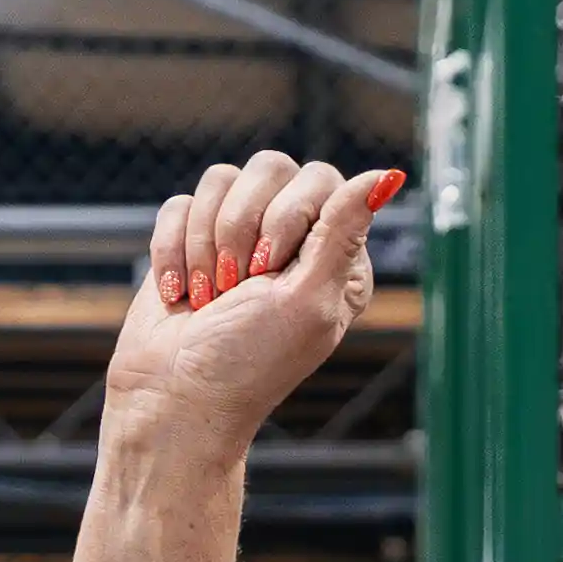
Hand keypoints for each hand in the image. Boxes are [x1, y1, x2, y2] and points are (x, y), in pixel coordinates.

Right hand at [107, 154, 391, 448]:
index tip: (271, 272)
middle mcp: (292, 237)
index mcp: (337, 255)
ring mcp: (240, 234)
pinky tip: (181, 294)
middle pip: (270, 167)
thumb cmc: (247, 361)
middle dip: (242, 227)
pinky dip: (173, 251)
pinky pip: (180, 204)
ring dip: (205, 244)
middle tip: (238, 287)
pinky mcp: (191, 239)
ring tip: (210, 297)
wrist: (173, 395)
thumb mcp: (307, 299)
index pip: (324, 181)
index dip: (288, 215)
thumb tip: (389, 175)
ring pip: (221, 180)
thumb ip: (344, 232)